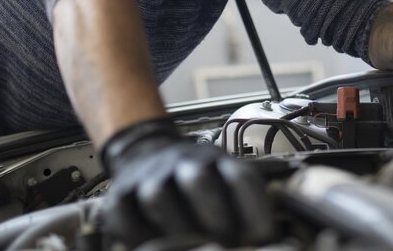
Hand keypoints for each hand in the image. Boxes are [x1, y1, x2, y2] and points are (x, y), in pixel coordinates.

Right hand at [100, 118, 272, 246]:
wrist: (144, 151)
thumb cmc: (193, 178)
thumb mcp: (225, 177)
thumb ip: (246, 204)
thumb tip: (271, 239)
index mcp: (217, 160)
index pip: (241, 178)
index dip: (254, 209)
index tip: (262, 237)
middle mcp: (184, 163)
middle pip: (200, 181)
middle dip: (216, 218)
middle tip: (226, 244)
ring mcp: (150, 177)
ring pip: (159, 196)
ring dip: (178, 229)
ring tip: (194, 249)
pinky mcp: (121, 195)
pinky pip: (126, 215)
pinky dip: (140, 236)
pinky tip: (157, 248)